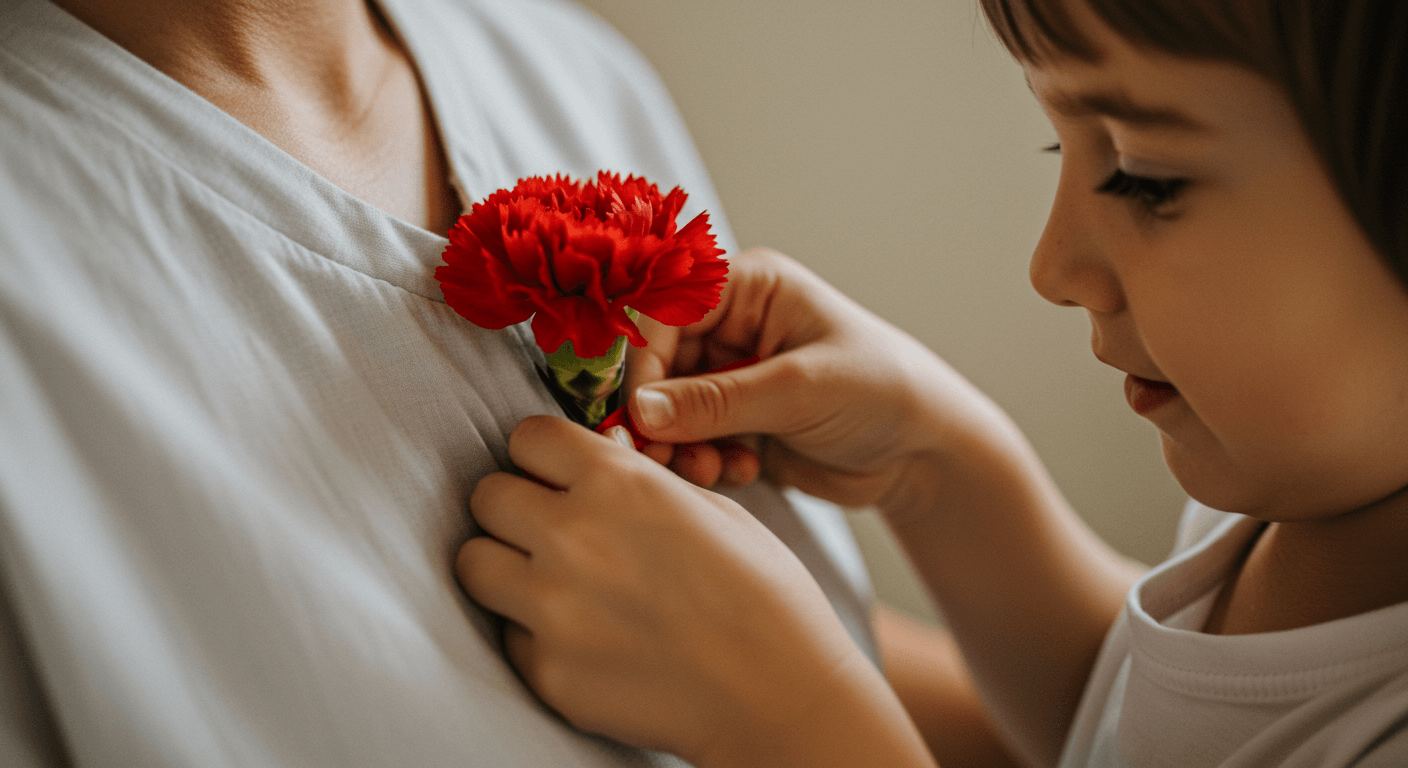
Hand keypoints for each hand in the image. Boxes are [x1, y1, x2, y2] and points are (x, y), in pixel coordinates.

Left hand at [456, 415, 909, 765]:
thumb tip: (592, 471)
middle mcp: (572, 534)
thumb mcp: (711, 509)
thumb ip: (637, 484)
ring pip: (474, 562)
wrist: (780, 695)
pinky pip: (509, 634)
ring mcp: (551, 606)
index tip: (554, 475)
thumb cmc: (763, 596)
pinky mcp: (546, 670)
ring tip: (548, 583)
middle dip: (514, 508)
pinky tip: (585, 640)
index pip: (527, 437)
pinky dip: (535, 634)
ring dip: (504, 566)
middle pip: (487, 496)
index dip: (542, 456)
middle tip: (547, 530)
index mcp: (618, 481)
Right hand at [626, 248, 987, 509]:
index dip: (644, 362)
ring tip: (709, 471)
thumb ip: (716, 401)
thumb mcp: (799, 389)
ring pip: (670, 409)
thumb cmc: (882, 391)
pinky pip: (693, 440)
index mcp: (748, 288)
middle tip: (662, 457)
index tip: (639, 414)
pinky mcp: (739, 422)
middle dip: (658, 415)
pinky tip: (740, 472)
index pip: (666, 311)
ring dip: (680, 445)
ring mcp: (734, 376)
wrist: (926, 452)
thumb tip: (641, 411)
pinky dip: (704, 461)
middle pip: (659, 365)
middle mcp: (733, 326)